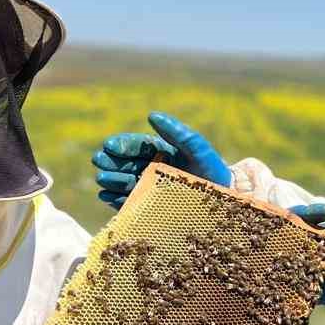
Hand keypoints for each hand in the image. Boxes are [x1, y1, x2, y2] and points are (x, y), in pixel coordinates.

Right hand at [93, 111, 231, 207]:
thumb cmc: (213, 173)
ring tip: (101, 178)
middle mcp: (154, 171)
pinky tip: (106, 196)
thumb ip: (178, 133)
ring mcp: (151, 191)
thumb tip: (151, 115)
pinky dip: (116, 200)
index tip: (109, 145)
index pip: (138, 146)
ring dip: (112, 179)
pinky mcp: (150, 209)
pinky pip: (130, 203)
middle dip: (111, 162)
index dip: (123, 145)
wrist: (226, 204)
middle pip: (127, 164)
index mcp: (163, 153)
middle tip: (98, 160)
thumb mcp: (198, 150)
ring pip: (126, 182)